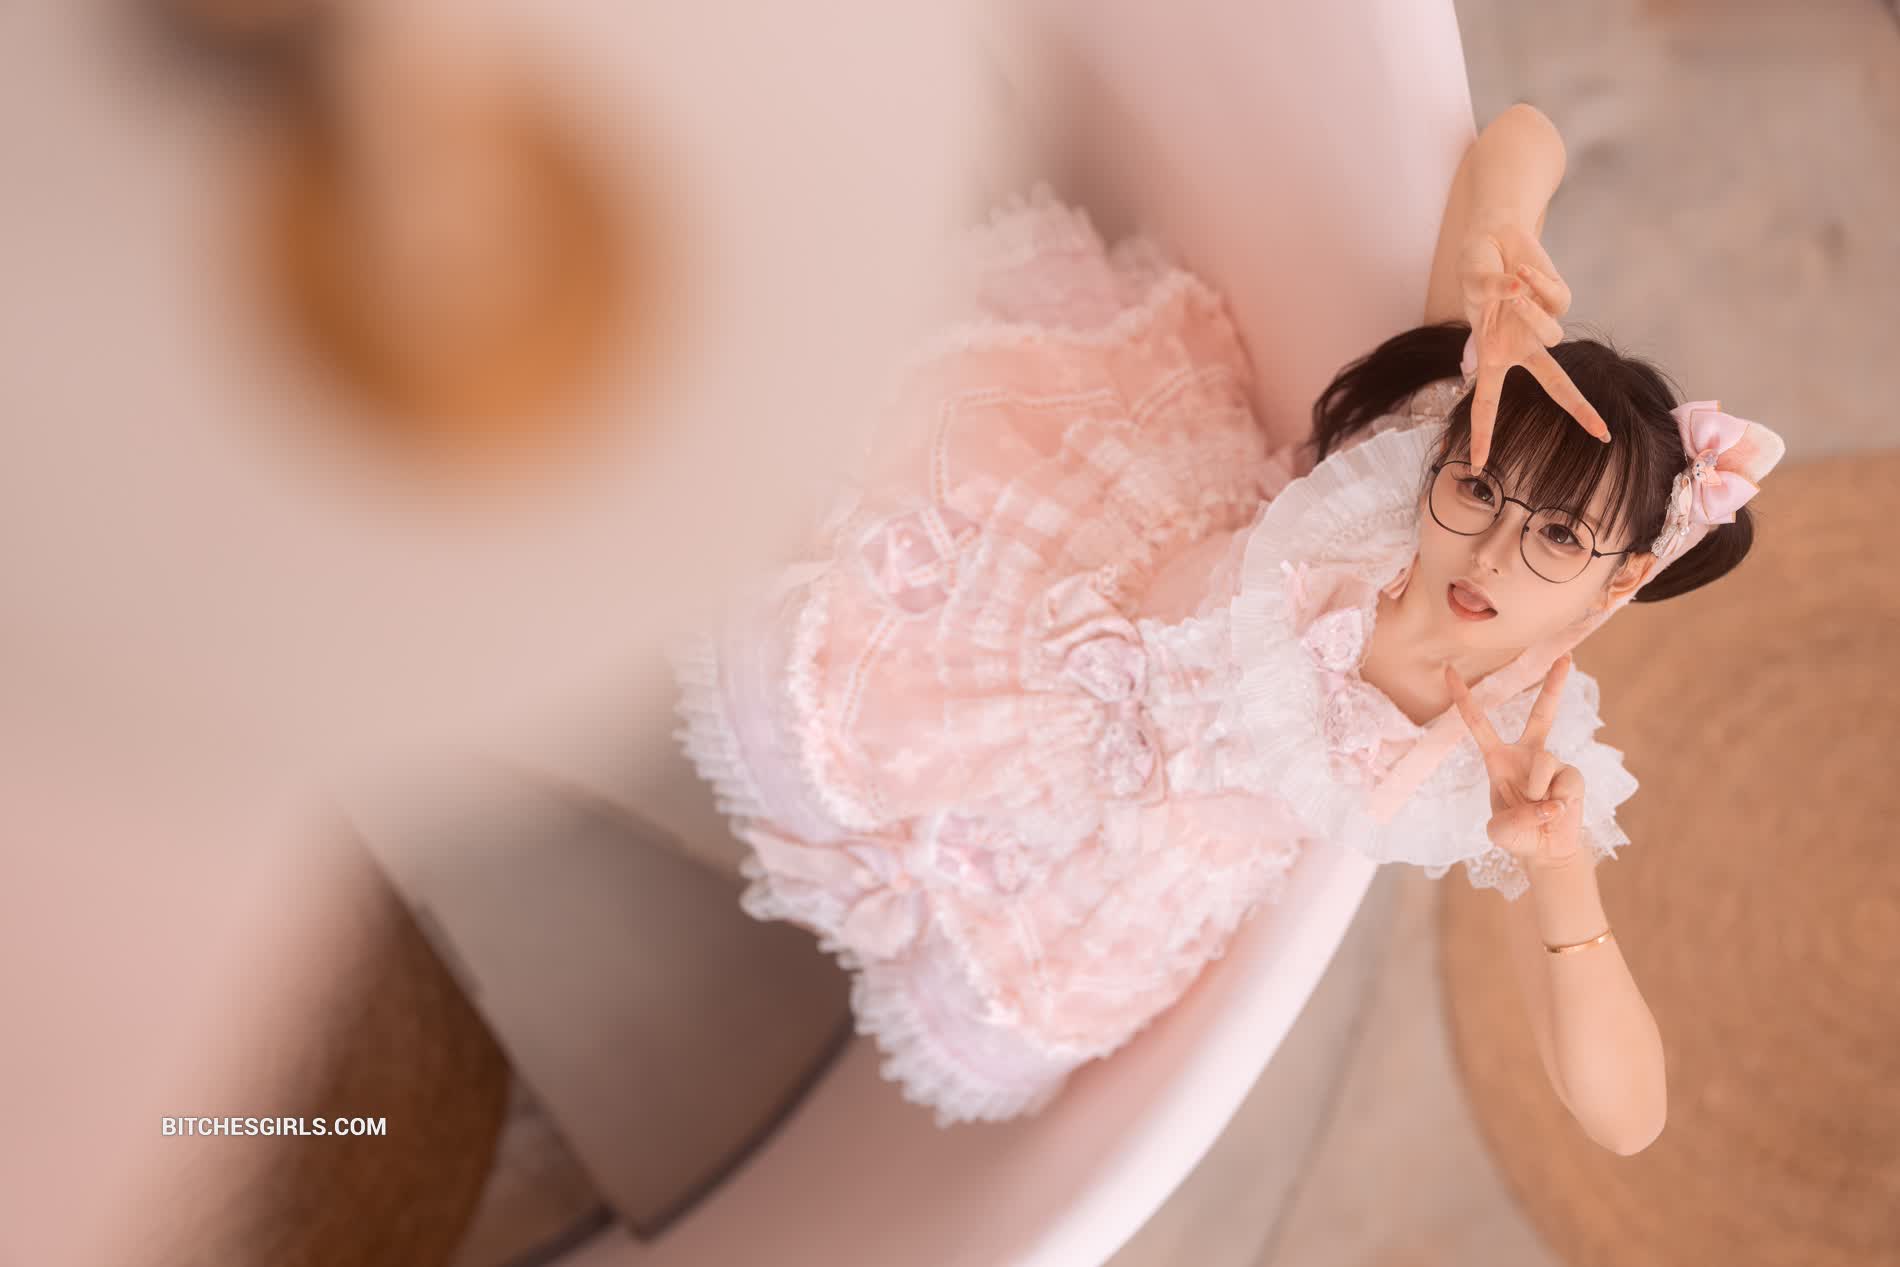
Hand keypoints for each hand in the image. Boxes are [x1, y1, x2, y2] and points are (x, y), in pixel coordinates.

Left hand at [1444, 653, 1587, 871]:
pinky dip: (1555, 803)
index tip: (1449, 670)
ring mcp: (1553, 763)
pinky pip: (1562, 782)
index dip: (1464, 697)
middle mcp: (1527, 754)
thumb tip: (1548, 804)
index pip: (1478, 723)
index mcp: (1498, 759)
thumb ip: (1512, 821)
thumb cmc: (1516, 834)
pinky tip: (1557, 812)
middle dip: (1554, 685)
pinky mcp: (1573, 777)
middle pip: (1542, 713)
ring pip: (1543, 761)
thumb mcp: (1499, 831)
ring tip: (1539, 810)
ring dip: (1538, 790)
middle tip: (1564, 656)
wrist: (1545, 850)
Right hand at [1457, 219, 1609, 471]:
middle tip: (1603, 435)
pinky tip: (1522, 270)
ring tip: (1512, 285)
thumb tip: (1517, 289)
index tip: (1476, 464)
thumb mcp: (1472, 285)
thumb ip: (1490, 291)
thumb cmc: (1477, 267)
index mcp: (1494, 355)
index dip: (1482, 434)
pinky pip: (1555, 298)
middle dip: (1580, 409)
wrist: (1494, 237)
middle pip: (1556, 386)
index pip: (1485, 402)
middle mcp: (1523, 346)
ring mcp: (1544, 324)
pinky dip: (1537, 283)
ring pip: (1552, 333)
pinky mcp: (1560, 299)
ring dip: (1530, 311)